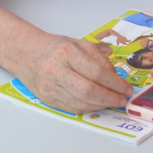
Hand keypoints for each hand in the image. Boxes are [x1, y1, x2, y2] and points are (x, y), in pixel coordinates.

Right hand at [12, 35, 132, 113]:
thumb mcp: (78, 43)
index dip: (115, 83)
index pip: (96, 72)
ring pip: (81, 103)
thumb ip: (98, 57)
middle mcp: (57, 71)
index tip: (126, 88)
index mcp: (67, 53)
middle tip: (122, 99)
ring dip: (101, 105)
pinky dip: (88, 108)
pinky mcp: (48, 99)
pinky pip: (72, 108)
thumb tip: (114, 76)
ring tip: (113, 102)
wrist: (26, 53)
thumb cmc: (54, 47)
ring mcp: (51, 87)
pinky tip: (98, 104)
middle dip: (110, 98)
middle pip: (89, 90)